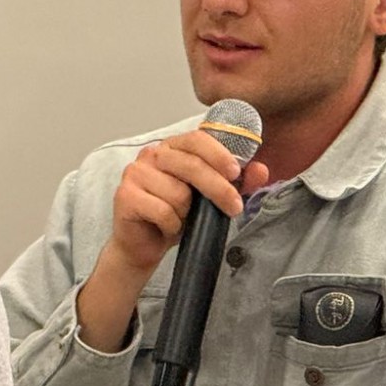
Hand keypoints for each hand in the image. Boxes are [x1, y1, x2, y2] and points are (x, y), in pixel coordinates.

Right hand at [75, 131, 270, 350]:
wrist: (144, 246)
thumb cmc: (176, 216)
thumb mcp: (211, 198)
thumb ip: (236, 182)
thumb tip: (261, 170)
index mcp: (172, 147)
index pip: (197, 139)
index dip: (218, 154)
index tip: (236, 172)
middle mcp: (151, 154)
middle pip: (191, 165)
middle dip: (218, 188)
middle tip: (234, 207)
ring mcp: (135, 173)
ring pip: (178, 192)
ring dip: (187, 214)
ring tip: (181, 219)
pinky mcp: (124, 195)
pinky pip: (162, 211)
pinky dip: (171, 225)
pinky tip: (166, 227)